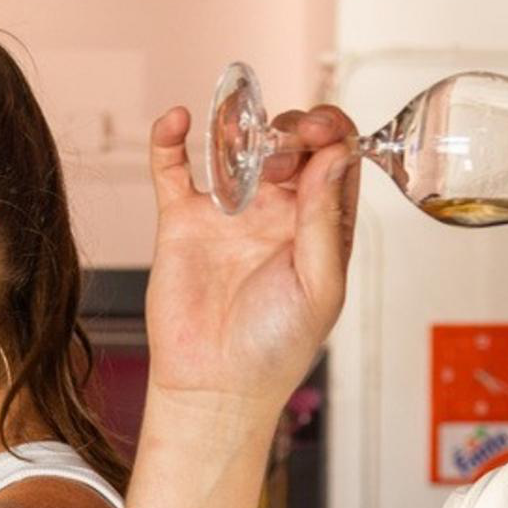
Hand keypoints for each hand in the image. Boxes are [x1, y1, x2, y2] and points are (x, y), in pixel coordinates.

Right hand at [137, 99, 360, 428]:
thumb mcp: (320, 286)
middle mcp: (278, 211)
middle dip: (289, 133)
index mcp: (321, 225)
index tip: (320, 132)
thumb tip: (337, 155)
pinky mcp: (182, 220)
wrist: (215, 387)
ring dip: (241, 129)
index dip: (331, 133)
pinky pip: (173, 168)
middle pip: (289, 143)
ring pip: (236, 146)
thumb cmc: (275, 349)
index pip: (334, 158)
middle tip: (277, 157)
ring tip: (242, 148)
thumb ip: (326, 219)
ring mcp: (229, 212)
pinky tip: (177, 119)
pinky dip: (170, 138)